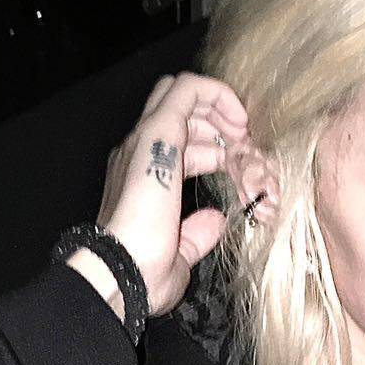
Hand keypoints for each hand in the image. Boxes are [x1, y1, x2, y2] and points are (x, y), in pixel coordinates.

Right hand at [81, 72, 250, 320]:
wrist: (119, 273)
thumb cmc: (142, 274)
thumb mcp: (178, 255)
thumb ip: (196, 235)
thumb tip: (215, 222)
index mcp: (140, 178)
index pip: (176, 145)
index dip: (211, 149)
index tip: (237, 168)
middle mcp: (138, 153)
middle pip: (178, 110)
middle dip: (214, 122)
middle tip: (244, 147)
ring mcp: (145, 140)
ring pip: (182, 94)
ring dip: (219, 109)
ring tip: (245, 136)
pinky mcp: (157, 132)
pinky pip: (188, 89)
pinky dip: (218, 95)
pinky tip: (239, 121)